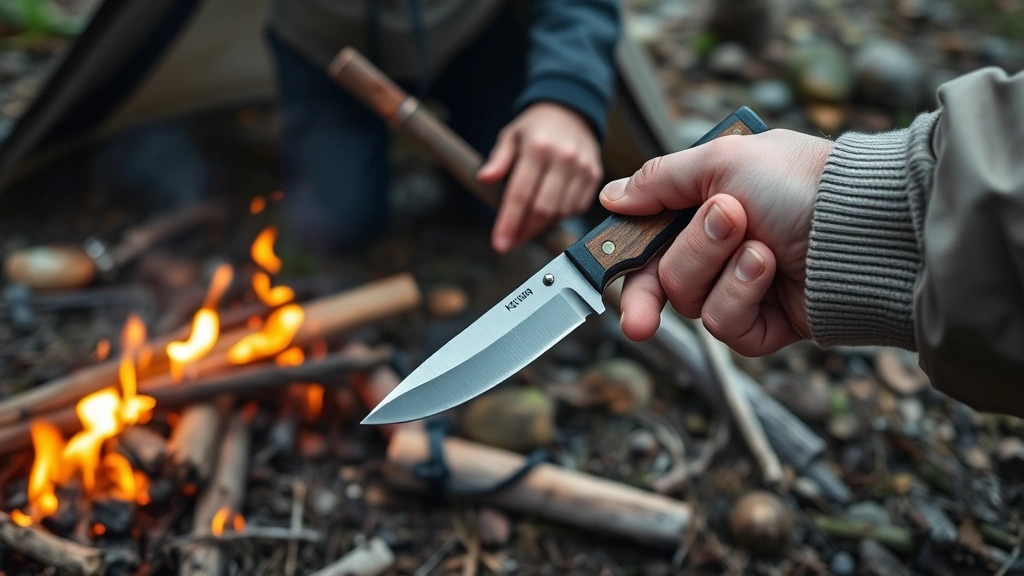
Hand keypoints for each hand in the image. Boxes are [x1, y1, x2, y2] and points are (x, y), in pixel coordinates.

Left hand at [477, 102, 602, 252]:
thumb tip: (483, 179)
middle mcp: (564, 158)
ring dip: (541, 227)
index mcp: (538, 148)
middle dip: (524, 232)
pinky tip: (546, 216)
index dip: (509, 222)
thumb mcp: (511, 136)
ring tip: (525, 230)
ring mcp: (583, 168)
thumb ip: (498, 159)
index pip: (520, 194)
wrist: (571, 111)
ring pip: (561, 212)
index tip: (499, 243)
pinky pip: (577, 208)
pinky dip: (560, 218)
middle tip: (510, 242)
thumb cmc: (535, 127)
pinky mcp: (594, 175)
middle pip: (543, 209)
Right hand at [599, 129, 832, 355]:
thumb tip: (610, 194)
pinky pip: (725, 325)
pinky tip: (770, 269)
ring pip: (690, 301)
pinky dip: (742, 295)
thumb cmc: (798, 181)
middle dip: (668, 275)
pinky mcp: (764, 325)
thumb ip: (659, 180)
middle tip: (665, 287)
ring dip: (718, 268)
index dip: (622, 259)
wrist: (862, 225)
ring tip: (760, 244)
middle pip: (660, 279)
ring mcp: (742, 288)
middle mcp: (720, 248)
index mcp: (705, 205)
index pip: (647, 239)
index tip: (600, 275)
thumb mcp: (721, 162)